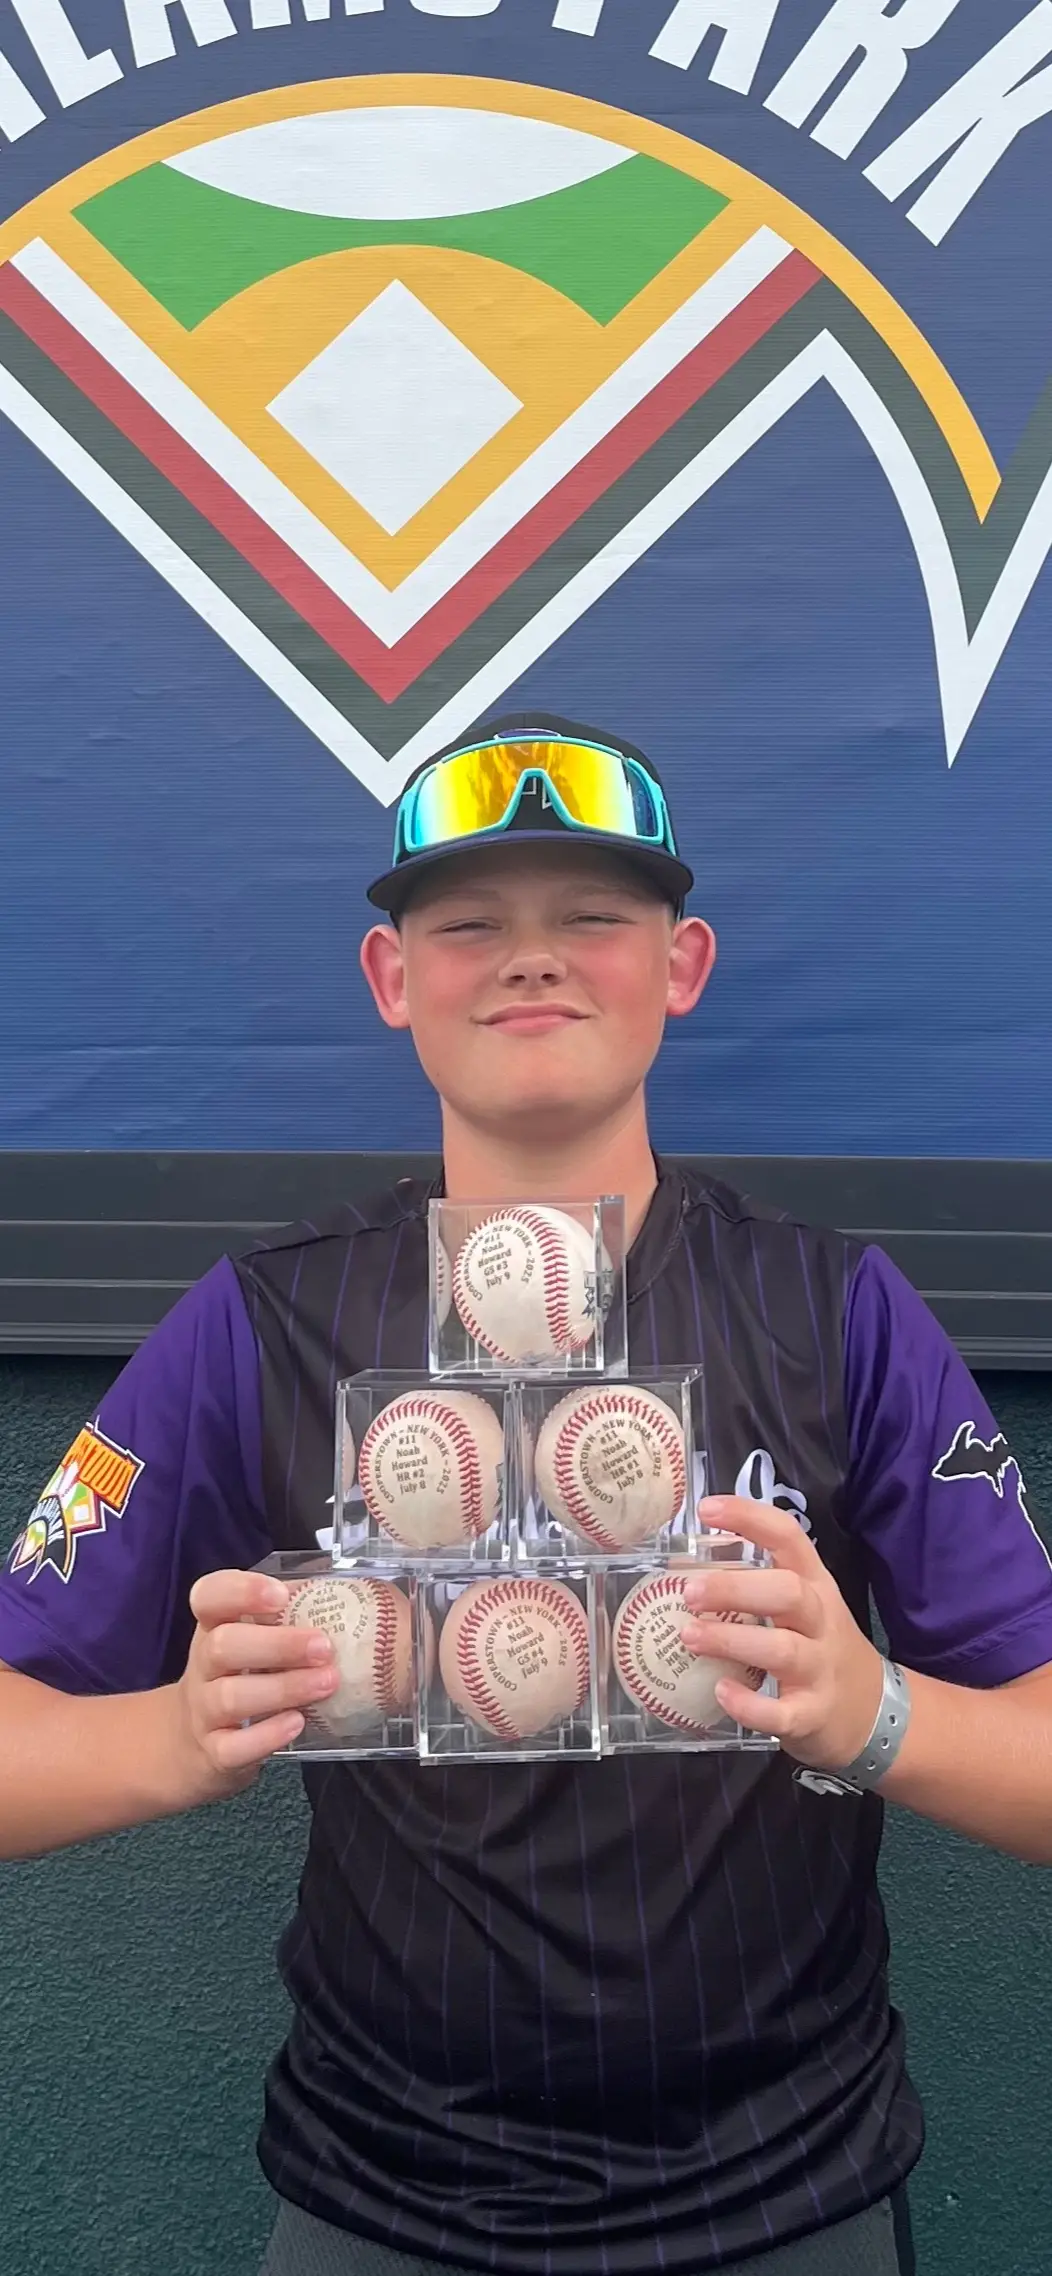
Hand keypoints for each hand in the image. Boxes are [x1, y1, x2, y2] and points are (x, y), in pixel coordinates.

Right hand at [172, 1569, 337, 1798]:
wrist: (190, 1742)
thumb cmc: (240, 1676)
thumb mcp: (252, 1640)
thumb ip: (288, 1617)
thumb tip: (347, 1594)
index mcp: (214, 1627)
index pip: (209, 1596)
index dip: (241, 1591)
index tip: (281, 1595)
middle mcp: (203, 1666)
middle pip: (222, 1646)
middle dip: (277, 1644)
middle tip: (323, 1647)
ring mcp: (204, 1712)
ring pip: (230, 1697)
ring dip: (284, 1688)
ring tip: (327, 1683)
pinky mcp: (214, 1753)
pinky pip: (233, 1747)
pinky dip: (266, 1736)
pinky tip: (298, 1724)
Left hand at [681, 1498, 884, 1770]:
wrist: (874, 1713)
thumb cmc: (821, 1649)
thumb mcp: (806, 1607)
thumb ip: (759, 1585)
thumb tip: (686, 1569)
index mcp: (815, 1585)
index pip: (789, 1538)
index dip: (749, 1518)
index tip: (706, 1509)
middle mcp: (821, 1621)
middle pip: (787, 1592)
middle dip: (735, 1588)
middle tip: (689, 1592)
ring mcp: (820, 1669)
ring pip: (782, 1649)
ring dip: (731, 1641)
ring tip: (688, 1636)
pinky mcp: (813, 1715)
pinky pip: (782, 1713)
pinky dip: (750, 1705)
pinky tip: (720, 1693)